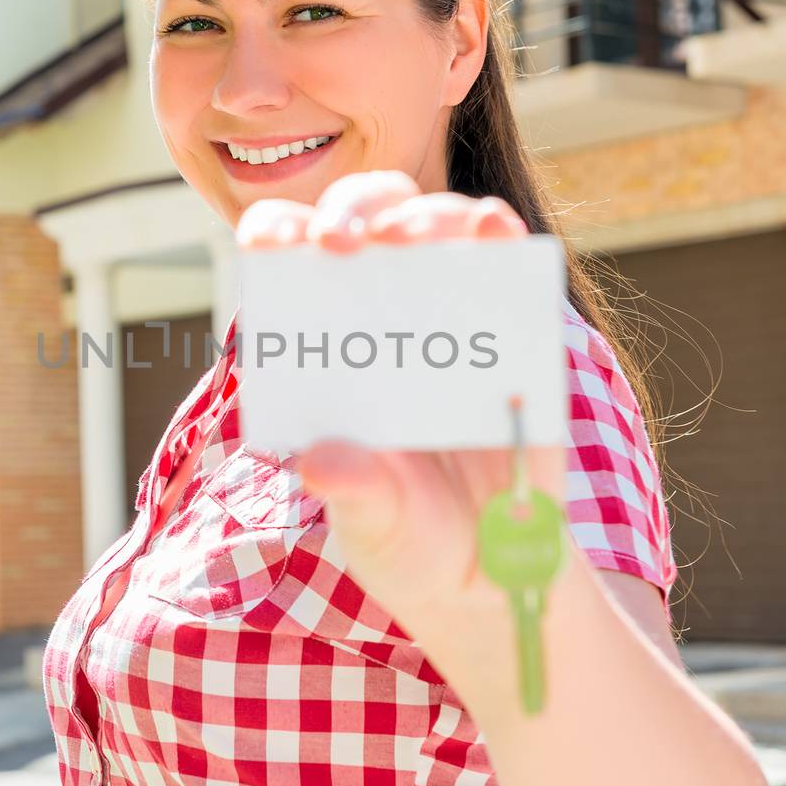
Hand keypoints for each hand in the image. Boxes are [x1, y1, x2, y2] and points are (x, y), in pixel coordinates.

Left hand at [235, 170, 567, 667]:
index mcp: (323, 348)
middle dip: (350, 212)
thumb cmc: (409, 538)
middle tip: (341, 241)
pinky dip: (500, 235)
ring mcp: (449, 311)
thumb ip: (354, 491)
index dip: (275, 234)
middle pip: (360, 221)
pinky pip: (507, 261)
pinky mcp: (513, 325)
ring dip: (424, 216)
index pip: (287, 264)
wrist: (494, 574)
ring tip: (413, 239)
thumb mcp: (376, 524)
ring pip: (433, 224)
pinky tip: (495, 233)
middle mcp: (379, 314)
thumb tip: (321, 462)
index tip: (271, 247)